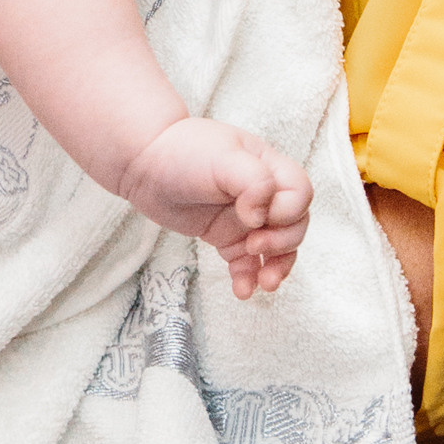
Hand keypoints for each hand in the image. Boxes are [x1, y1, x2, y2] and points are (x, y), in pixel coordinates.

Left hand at [122, 116, 310, 294]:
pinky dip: (248, 278)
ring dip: (276, 269)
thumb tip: (262, 217)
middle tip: (254, 246)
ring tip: (265, 285)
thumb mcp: (223, 157)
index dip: (287, 212)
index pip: (300, 195)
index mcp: (269, 168)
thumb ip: (254, 181)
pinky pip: (247, 263)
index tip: (255, 216)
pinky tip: (242, 291)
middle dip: (283, 243)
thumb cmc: (183, 152)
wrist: (143, 163)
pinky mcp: (226, 237)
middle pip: (295, 225)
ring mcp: (246, 218)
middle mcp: (263, 194)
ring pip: (277, 249)